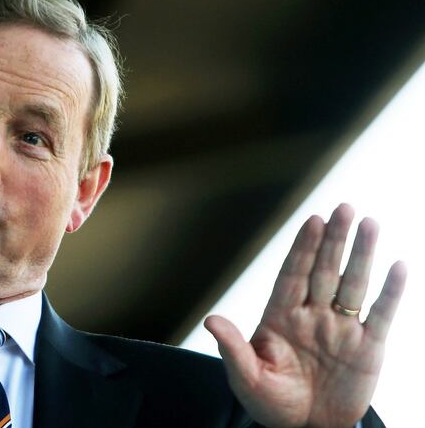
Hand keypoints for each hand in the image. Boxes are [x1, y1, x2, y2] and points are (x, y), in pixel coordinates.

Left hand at [204, 203, 406, 427]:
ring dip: (362, 254)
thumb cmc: (271, 401)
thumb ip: (233, 348)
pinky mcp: (368, 348)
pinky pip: (381, 315)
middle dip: (334, 240)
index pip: (293, 275)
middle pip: (324, 270)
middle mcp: (312, 315)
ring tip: (369, 223)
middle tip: (344, 207)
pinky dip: (390, 291)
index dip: (303, 248)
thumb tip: (211, 319)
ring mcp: (341, 329)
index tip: (312, 220)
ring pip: (353, 284)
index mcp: (280, 317)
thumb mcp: (247, 378)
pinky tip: (397, 265)